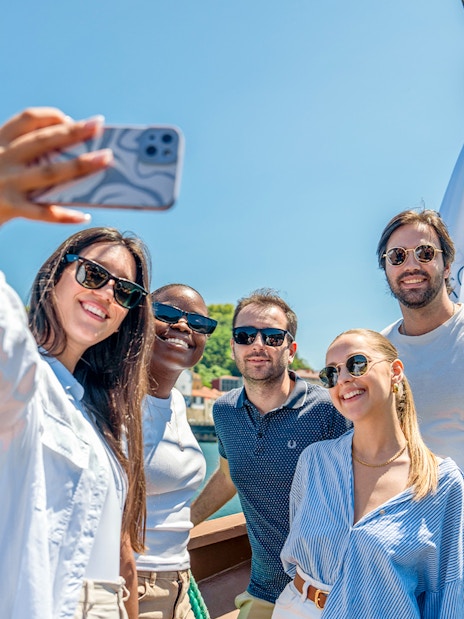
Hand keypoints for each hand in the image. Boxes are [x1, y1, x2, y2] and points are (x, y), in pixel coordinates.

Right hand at [0, 107, 112, 224]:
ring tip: (104, 159)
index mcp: (0, 142)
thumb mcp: (1, 161)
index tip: (72, 121)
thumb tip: (73, 158)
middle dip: (73, 132)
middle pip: (43, 141)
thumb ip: (26, 157)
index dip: (52, 117)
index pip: (27, 119)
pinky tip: (83, 216)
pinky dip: (64, 215)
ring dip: (80, 165)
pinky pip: (42, 212)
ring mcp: (7, 183)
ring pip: (49, 172)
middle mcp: (3, 158)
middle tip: (98, 126)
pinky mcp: (9, 207)